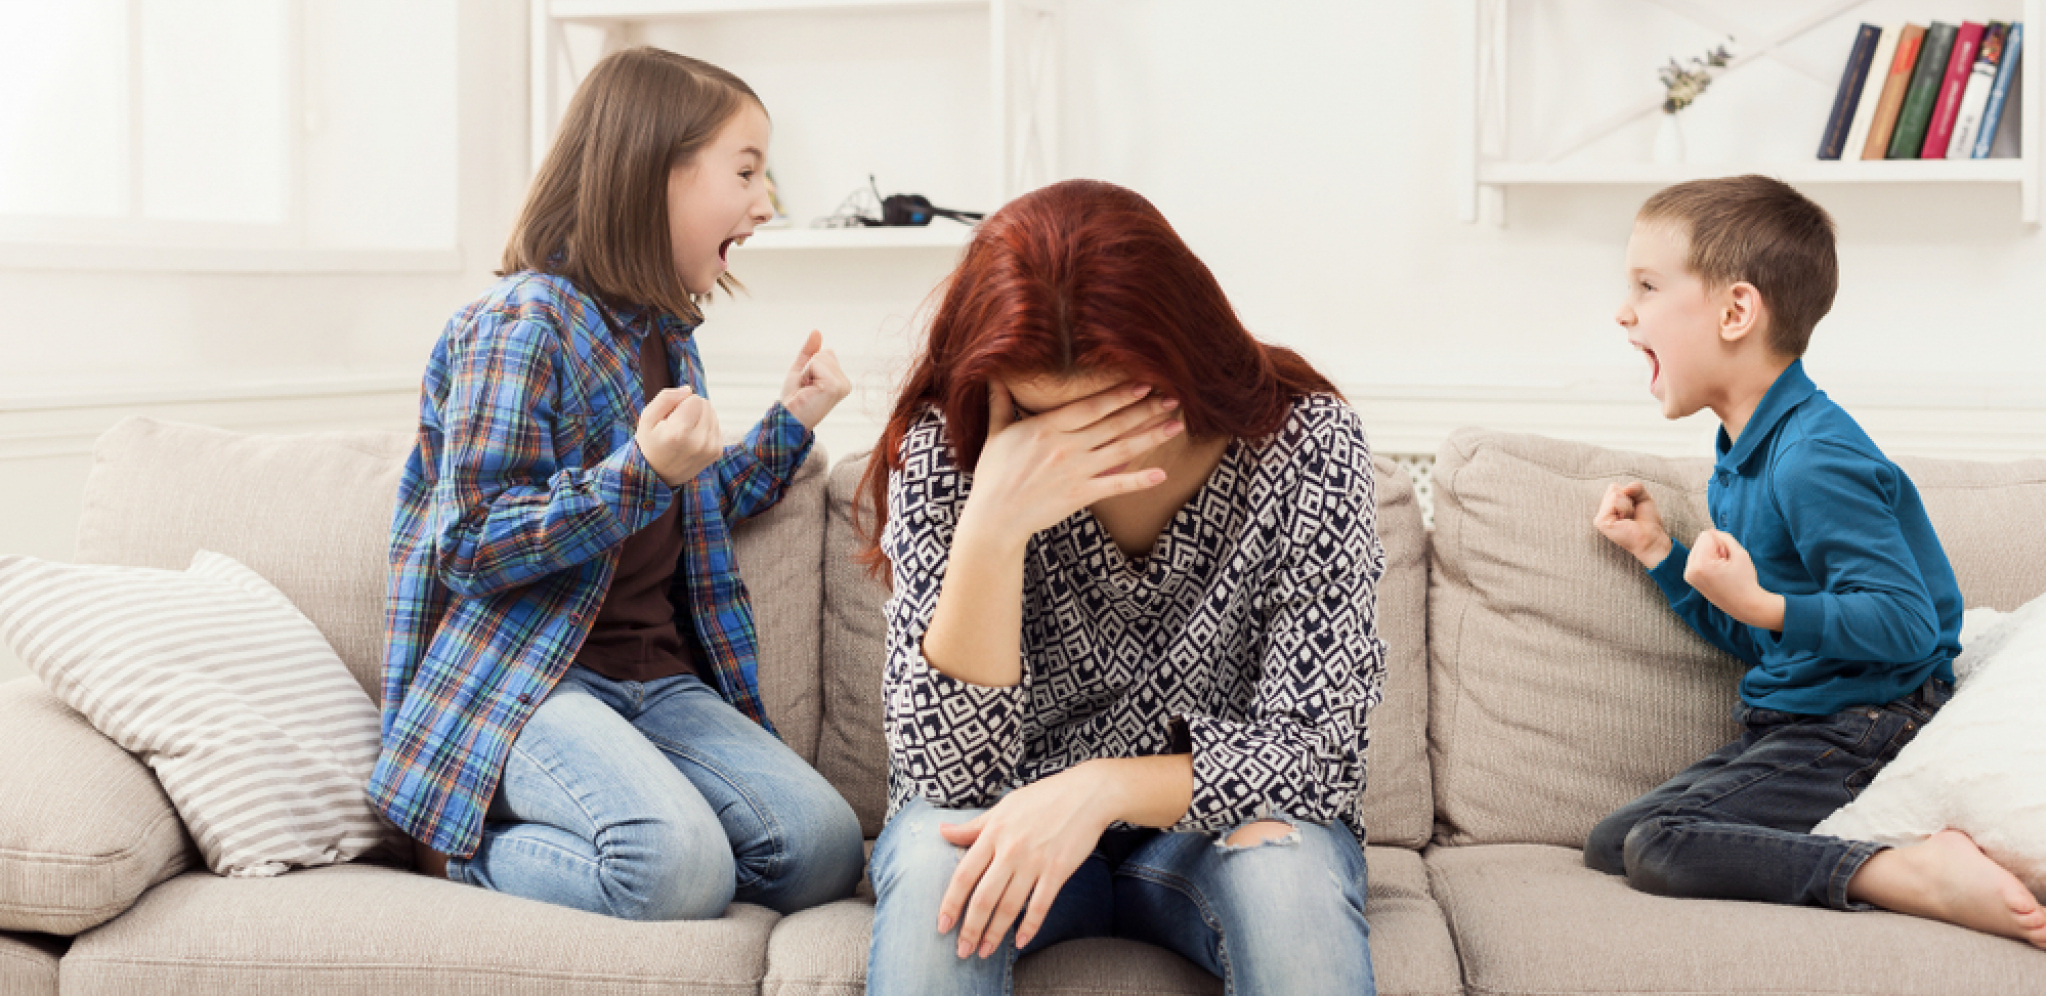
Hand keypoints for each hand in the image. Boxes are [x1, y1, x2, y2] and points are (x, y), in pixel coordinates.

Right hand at [636, 385, 722, 486]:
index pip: (694, 399)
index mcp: (679, 433)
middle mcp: (698, 442)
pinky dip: (705, 428)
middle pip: (706, 404)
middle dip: (691, 409)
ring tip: (683, 433)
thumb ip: (666, 398)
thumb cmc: (650, 442)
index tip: (670, 417)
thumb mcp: (647, 418)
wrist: (657, 475)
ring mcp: (710, 448)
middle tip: (676, 425)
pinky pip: (716, 425)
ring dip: (699, 418)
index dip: (680, 403)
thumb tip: (688, 390)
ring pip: (712, 414)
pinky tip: (691, 439)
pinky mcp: (717, 452)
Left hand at [780, 331, 850, 429]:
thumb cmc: (794, 399)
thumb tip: (816, 331)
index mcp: (842, 380)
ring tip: (806, 390)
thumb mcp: (802, 370)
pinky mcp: (834, 386)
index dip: (810, 366)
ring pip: (821, 357)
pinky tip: (808, 390)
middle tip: (806, 388)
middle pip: (825, 353)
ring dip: (807, 372)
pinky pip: (817, 363)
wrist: (788, 418)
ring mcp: (842, 385)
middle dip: (809, 368)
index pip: (827, 353)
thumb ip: (810, 351)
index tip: (807, 385)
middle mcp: (845, 383)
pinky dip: (807, 374)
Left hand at [938, 765, 1112, 957]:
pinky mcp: (1057, 871)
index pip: (964, 875)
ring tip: (984, 952)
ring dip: (994, 933)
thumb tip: (942, 831)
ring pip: (1009, 906)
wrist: (1087, 793)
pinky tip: (1019, 942)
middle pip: (983, 898)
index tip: (942, 925)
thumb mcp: (1003, 807)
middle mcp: (1010, 850)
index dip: (951, 904)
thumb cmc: (1043, 798)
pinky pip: (1040, 905)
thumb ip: (974, 826)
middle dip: (970, 929)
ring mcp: (1034, 861)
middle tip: (962, 951)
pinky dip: (1029, 927)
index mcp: (993, 833)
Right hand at [958, 381, 1182, 548]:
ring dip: (1151, 436)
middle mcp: (1067, 446)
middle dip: (1145, 410)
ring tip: (1176, 425)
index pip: (1091, 406)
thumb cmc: (993, 476)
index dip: (1119, 395)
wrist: (995, 518)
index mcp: (1047, 427)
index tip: (1143, 384)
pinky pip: (1116, 485)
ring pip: (1122, 449)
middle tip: (1172, 398)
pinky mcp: (1081, 494)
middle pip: (1114, 424)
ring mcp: (1076, 471)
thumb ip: (1000, 404)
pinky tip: (1162, 474)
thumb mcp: (995, 435)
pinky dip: (1140, 480)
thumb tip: (994, 377)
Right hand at [1595, 481, 1672, 567]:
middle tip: (1631, 515)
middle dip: (1628, 499)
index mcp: (1608, 507)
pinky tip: (1625, 521)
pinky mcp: (1601, 521)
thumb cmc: (1647, 522)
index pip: (1614, 487)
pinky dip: (1625, 509)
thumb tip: (1625, 488)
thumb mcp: (1643, 498)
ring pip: (1615, 494)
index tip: (1633, 510)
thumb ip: (1636, 487)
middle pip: (1613, 488)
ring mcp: (1600, 518)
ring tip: (1629, 519)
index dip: (1629, 494)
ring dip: (1628, 506)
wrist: (1651, 538)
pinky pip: (1614, 501)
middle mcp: (1602, 512)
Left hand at [1684, 529, 1785, 630]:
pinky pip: (1697, 558)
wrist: (1745, 605)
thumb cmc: (1745, 580)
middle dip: (1715, 548)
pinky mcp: (1690, 578)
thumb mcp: (1739, 553)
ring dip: (1711, 554)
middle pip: (1700, 541)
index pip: (1706, 535)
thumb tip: (1710, 531)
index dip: (1722, 542)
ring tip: (1723, 569)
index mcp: (1701, 564)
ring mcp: (1688, 575)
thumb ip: (1724, 537)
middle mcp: (1690, 570)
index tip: (1729, 557)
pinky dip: (1707, 561)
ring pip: (1698, 549)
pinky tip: (1718, 573)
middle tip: (1727, 564)